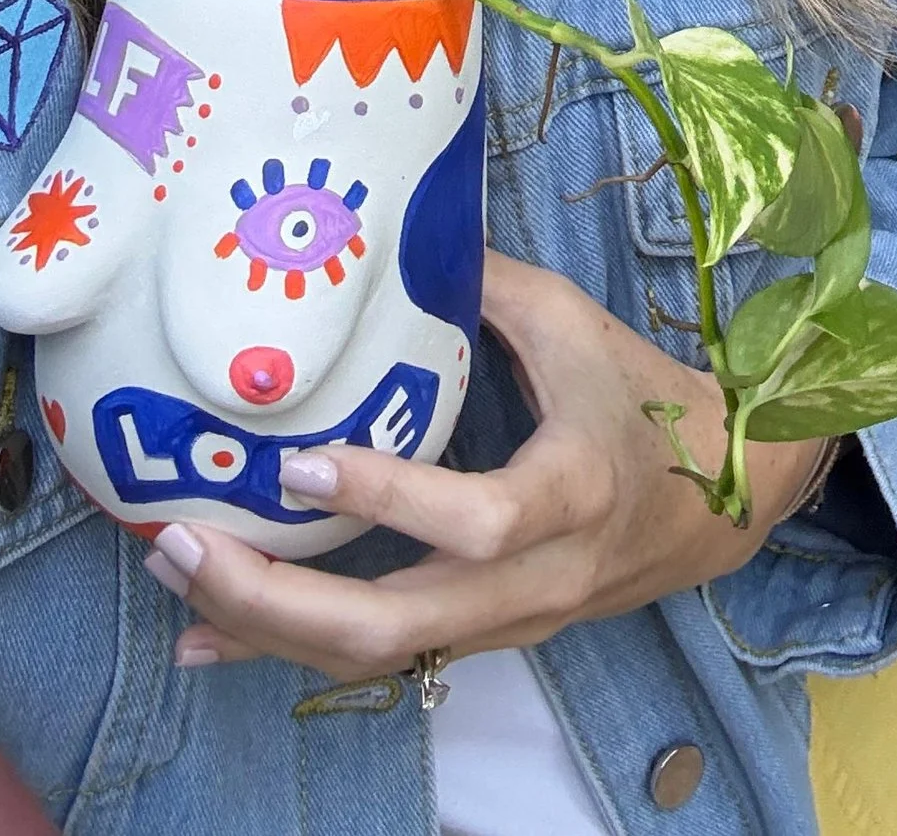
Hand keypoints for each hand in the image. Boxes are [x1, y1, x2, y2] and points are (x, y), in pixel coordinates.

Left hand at [148, 252, 820, 682]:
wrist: (719, 498)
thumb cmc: (643, 399)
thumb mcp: (579, 326)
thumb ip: (487, 288)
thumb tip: (391, 237)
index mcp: (573, 491)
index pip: (479, 521)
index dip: (390, 500)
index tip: (301, 460)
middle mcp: (537, 577)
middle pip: (399, 625)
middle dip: (279, 600)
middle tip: (183, 545)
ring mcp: (507, 624)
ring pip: (376, 657)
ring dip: (266, 628)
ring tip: (177, 577)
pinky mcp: (482, 639)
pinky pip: (380, 659)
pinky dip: (289, 648)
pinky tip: (211, 633)